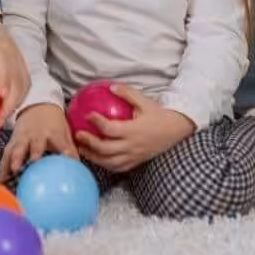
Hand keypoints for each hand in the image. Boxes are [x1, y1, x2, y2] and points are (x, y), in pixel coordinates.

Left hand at [0, 4, 29, 127]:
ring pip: (26, 83)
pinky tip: (8, 104)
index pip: (4, 70)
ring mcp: (18, 56)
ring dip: (16, 102)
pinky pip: (26, 80)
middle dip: (10, 105)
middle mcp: (10, 53)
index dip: (5, 89)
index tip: (0, 107)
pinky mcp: (20, 60)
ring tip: (2, 116)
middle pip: (19, 82)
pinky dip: (20, 94)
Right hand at [1, 103, 76, 178]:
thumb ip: (69, 148)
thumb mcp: (64, 131)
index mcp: (53, 132)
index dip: (66, 150)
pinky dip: (3, 165)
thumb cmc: (53, 121)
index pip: (61, 141)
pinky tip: (2, 178)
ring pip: (18, 147)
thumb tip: (78, 167)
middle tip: (33, 162)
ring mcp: (23, 137)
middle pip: (35, 144)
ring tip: (13, 171)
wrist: (37, 104)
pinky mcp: (13, 140)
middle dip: (34, 153)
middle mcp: (37, 134)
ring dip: (15, 159)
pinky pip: (7, 153)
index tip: (69, 160)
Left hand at [73, 84, 193, 173]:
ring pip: (109, 162)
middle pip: (105, 149)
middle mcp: (132, 146)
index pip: (110, 129)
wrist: (176, 130)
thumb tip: (110, 87)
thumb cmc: (159, 114)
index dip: (97, 123)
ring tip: (82, 149)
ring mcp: (134, 156)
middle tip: (77, 135)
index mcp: (133, 130)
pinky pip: (118, 167)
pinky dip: (105, 165)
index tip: (87, 115)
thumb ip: (127, 93)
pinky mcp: (136, 162)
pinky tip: (97, 158)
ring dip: (94, 157)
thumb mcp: (145, 101)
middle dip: (89, 143)